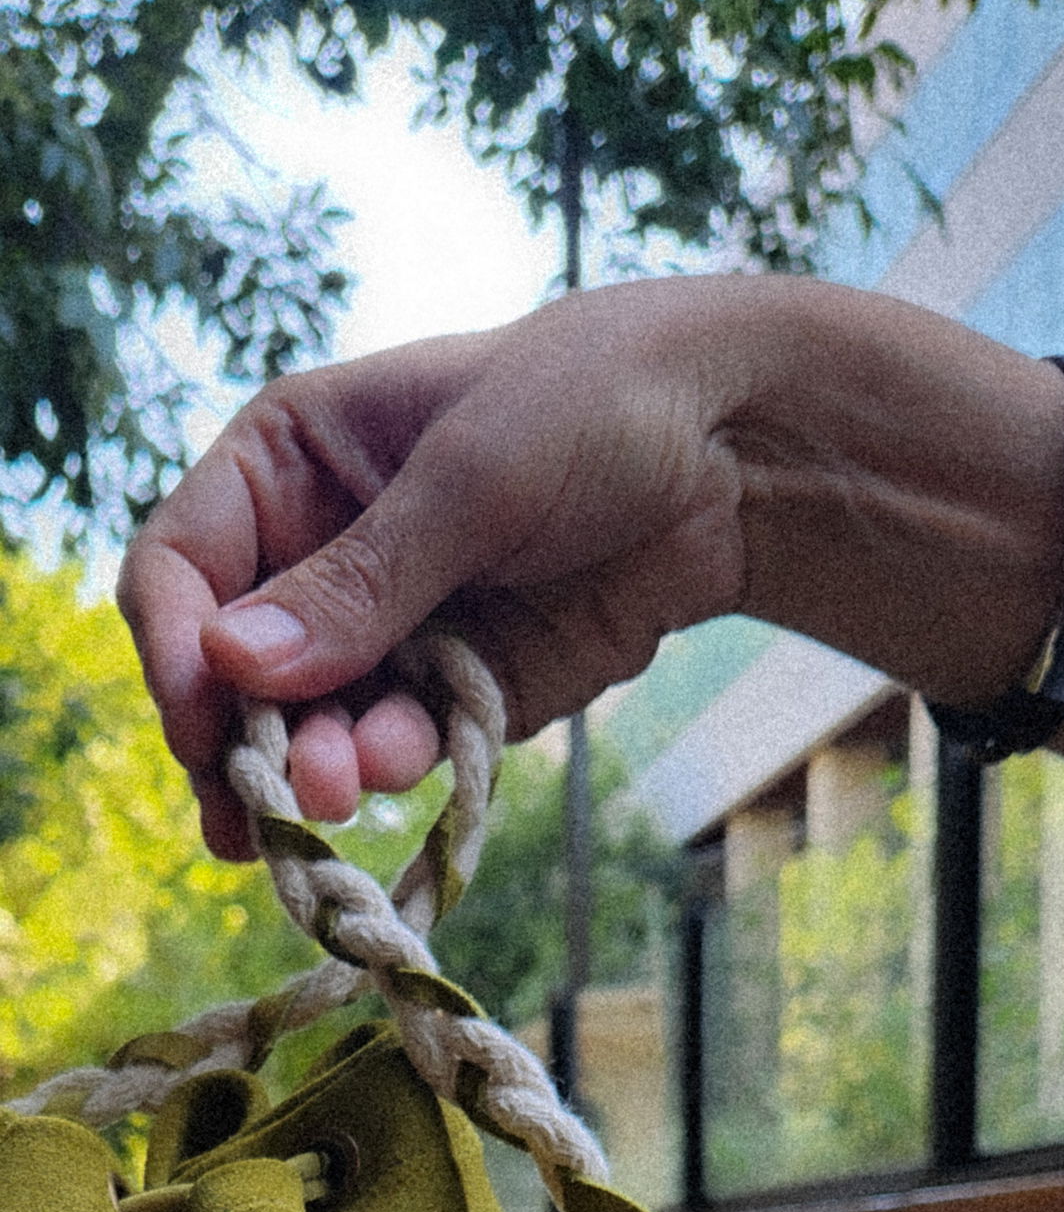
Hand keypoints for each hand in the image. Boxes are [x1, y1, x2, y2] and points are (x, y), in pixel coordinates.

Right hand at [118, 279, 752, 857]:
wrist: (739, 451)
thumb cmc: (596, 402)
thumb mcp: (473, 476)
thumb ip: (360, 580)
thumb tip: (233, 665)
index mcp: (290, 464)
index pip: (181, 568)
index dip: (176, 648)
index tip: (201, 719)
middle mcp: (321, 553)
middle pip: (233, 671)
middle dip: (245, 739)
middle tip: (263, 808)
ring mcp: (391, 628)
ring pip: (311, 724)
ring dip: (317, 768)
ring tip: (342, 794)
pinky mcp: (458, 688)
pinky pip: (400, 743)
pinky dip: (395, 764)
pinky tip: (407, 766)